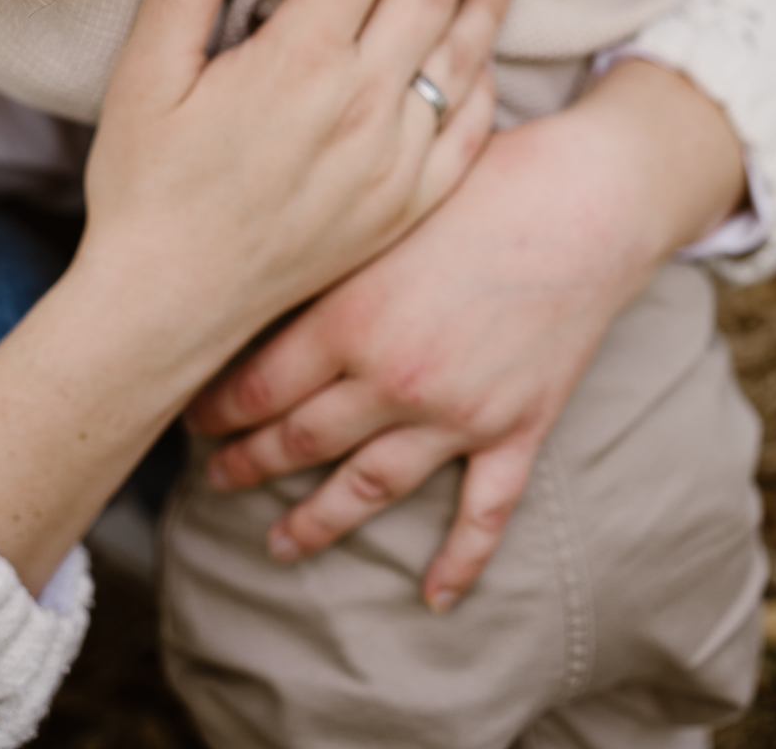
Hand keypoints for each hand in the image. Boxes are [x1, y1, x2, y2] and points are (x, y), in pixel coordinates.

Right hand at [0, 0, 509, 591]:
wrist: (167, 311)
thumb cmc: (145, 187)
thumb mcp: (144, 75)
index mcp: (297, 62)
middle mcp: (360, 106)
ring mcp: (391, 162)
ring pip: (460, 59)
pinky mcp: (403, 209)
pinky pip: (465, 137)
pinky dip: (482, 87)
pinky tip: (486, 59)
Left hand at [187, 57, 746, 609]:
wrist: (586, 200)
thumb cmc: (482, 180)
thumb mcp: (382, 210)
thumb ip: (324, 253)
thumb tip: (257, 271)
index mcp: (351, 319)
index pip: (258, 386)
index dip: (215, 410)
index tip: (189, 418)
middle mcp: (395, 378)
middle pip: (300, 441)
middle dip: (247, 464)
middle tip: (214, 479)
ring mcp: (458, 413)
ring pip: (370, 487)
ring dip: (318, 521)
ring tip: (279, 544)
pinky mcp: (516, 427)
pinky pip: (482, 511)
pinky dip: (459, 559)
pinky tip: (434, 595)